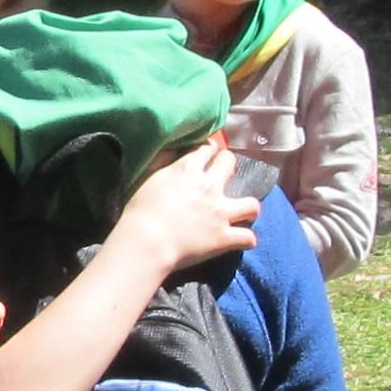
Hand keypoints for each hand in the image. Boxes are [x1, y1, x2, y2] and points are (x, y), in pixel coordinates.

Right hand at [111, 141, 263, 272]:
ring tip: (242, 211)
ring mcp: (221, 213)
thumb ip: (163, 163)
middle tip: (222, 174)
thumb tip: (173, 150)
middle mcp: (210, 187)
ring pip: (251, 204)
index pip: (207, 148)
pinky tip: (240, 240)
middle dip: (228, 165)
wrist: (147, 242)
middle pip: (230, 164)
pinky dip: (245, 239)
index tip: (207, 153)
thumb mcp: (148, 178)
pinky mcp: (225, 238)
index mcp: (188, 170)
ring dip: (248, 207)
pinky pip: (248, 238)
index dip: (208, 149)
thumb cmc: (139, 211)